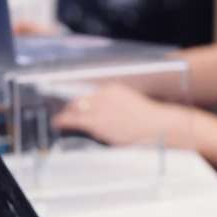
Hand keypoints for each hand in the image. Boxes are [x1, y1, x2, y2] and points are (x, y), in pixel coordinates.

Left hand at [52, 84, 189, 146]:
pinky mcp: (97, 122)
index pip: (89, 92)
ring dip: (66, 114)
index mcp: (112, 89)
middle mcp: (103, 95)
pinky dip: (64, 121)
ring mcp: (99, 108)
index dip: (79, 100)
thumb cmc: (149, 120)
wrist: (158, 127)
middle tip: (65, 112)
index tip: (74, 104)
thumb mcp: (131, 104)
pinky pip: (74, 120)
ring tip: (59, 119)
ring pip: (74, 109)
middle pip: (79, 99)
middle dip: (71, 107)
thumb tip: (104, 111)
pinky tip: (58, 123)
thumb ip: (115, 104)